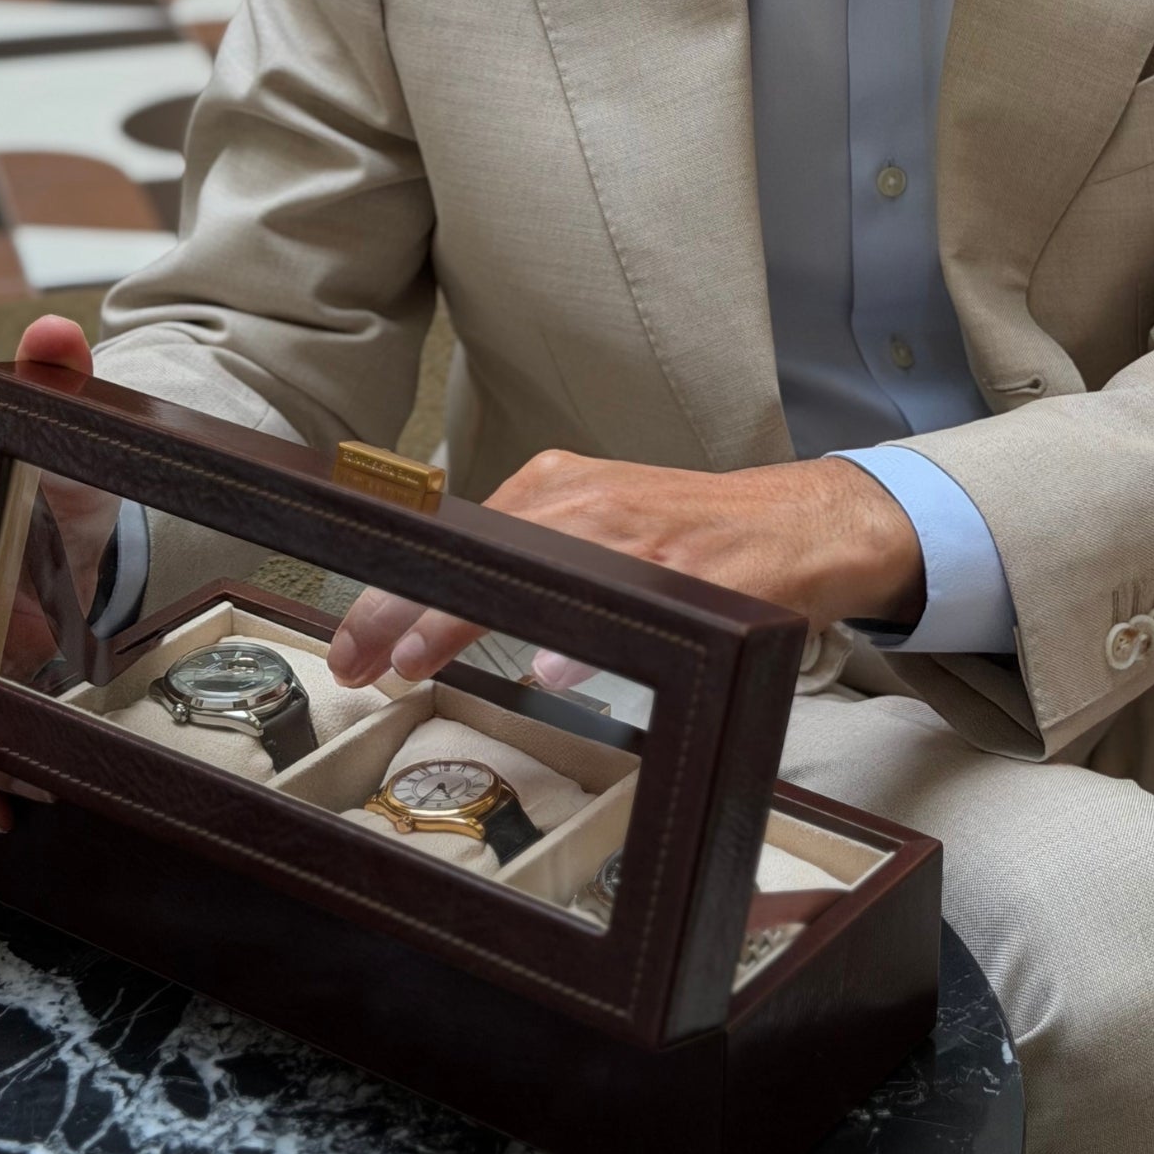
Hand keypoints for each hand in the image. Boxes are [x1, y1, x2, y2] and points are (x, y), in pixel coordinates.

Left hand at [329, 450, 923, 688]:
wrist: (801, 523)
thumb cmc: (696, 532)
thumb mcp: (602, 519)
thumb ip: (532, 549)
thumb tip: (440, 604)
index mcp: (561, 485)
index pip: (457, 535)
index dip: (396, 587)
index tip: (352, 639)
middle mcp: (591, 501)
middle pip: (481, 552)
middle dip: (410, 606)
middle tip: (363, 656)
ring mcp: (642, 536)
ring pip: (537, 572)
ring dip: (473, 618)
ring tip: (424, 657)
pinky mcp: (693, 572)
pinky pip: (629, 604)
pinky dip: (589, 639)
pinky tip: (554, 669)